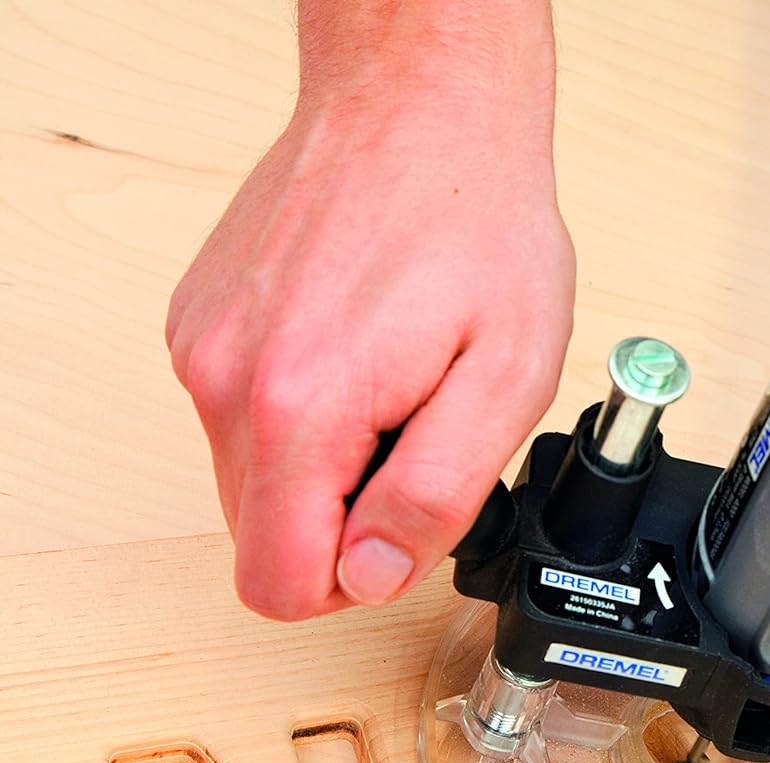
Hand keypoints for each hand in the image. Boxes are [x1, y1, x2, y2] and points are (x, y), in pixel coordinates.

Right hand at [167, 90, 572, 619]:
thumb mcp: (506, 376)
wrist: (421, 109)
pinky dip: (302, 412)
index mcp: (301, 408)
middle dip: (345, 516)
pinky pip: (242, 418)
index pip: (279, 584)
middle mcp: (226, 380)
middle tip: (416, 431)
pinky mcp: (200, 322)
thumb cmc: (477, 226)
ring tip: (393, 383)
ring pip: (253, 480)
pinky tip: (359, 349)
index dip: (356, 577)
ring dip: (327, 463)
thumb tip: (369, 575)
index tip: (407, 513)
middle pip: (264, 536)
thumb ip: (435, 492)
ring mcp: (202, 347)